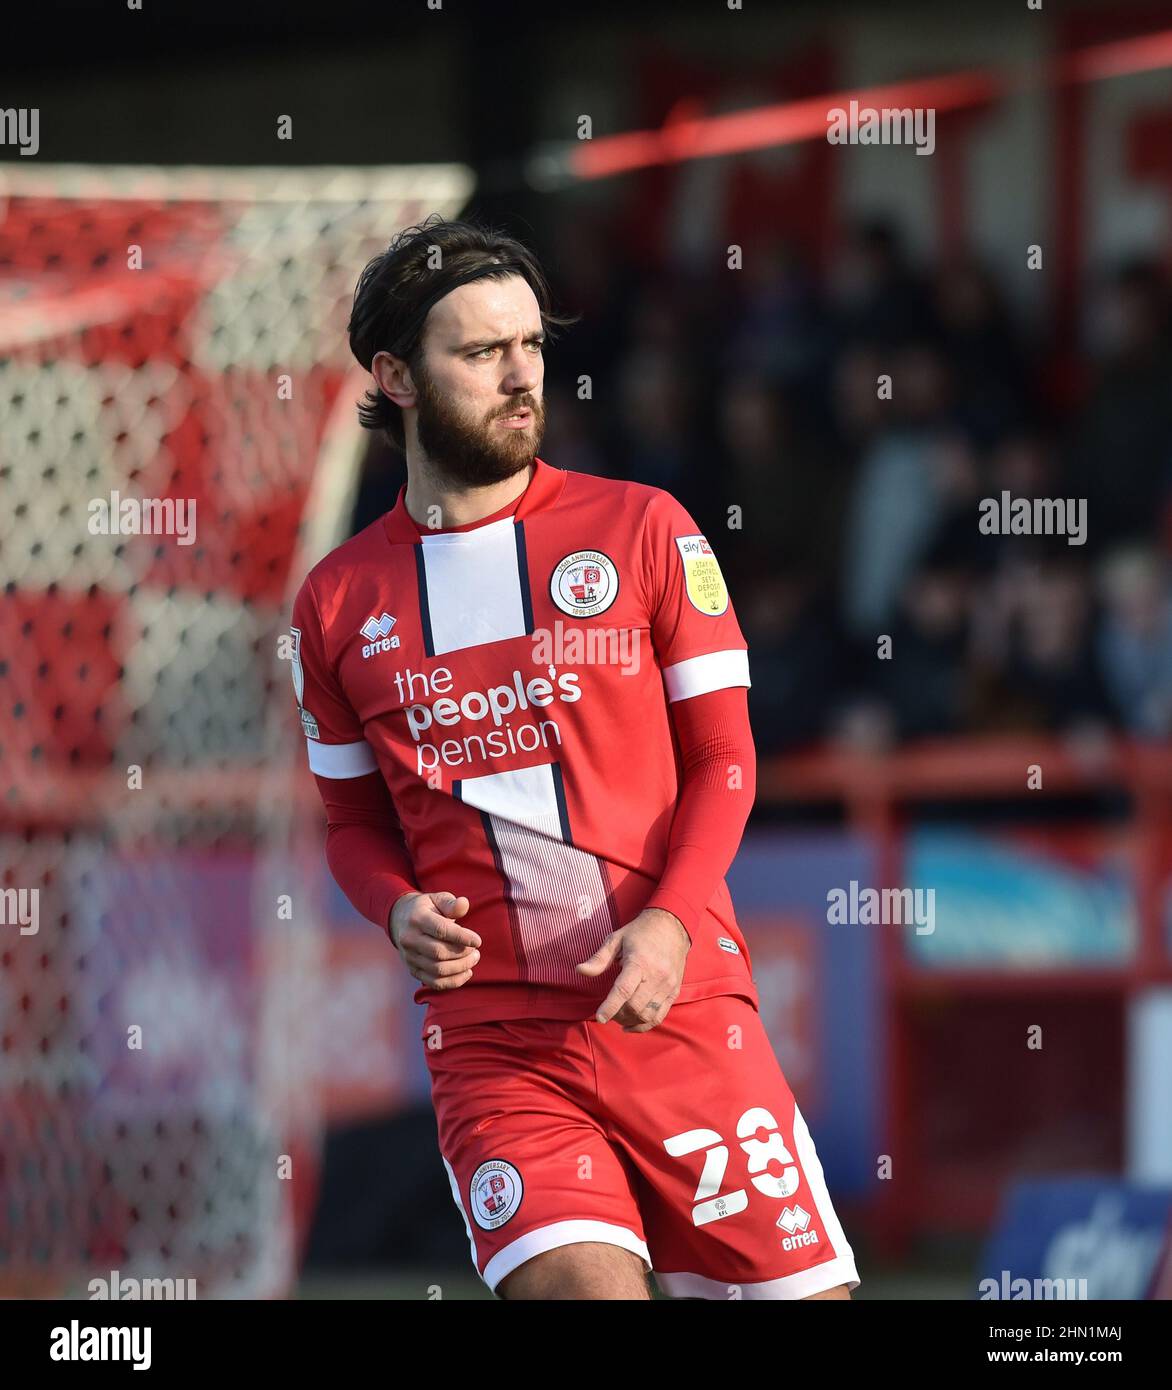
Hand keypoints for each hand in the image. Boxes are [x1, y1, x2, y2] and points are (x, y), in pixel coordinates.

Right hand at [389, 891, 479, 989]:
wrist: (400, 919)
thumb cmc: (427, 908)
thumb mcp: (438, 899)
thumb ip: (451, 904)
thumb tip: (464, 904)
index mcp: (417, 918)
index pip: (441, 930)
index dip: (462, 937)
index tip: (478, 941)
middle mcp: (410, 939)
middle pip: (439, 953)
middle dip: (463, 954)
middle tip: (476, 951)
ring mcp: (409, 956)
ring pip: (438, 970)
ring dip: (461, 968)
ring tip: (473, 959)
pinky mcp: (412, 970)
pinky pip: (434, 982)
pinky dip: (453, 981)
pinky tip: (466, 972)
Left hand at [575, 908, 689, 1031]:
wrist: (672, 927)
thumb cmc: (639, 933)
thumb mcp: (616, 939)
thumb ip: (598, 958)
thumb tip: (579, 971)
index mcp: (639, 962)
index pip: (624, 990)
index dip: (610, 1006)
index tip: (600, 1017)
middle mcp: (656, 976)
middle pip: (635, 1006)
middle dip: (618, 1014)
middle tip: (608, 1013)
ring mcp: (667, 985)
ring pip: (647, 1015)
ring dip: (630, 1021)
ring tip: (619, 1016)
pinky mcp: (674, 991)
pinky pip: (659, 1016)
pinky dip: (644, 1025)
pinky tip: (631, 1024)